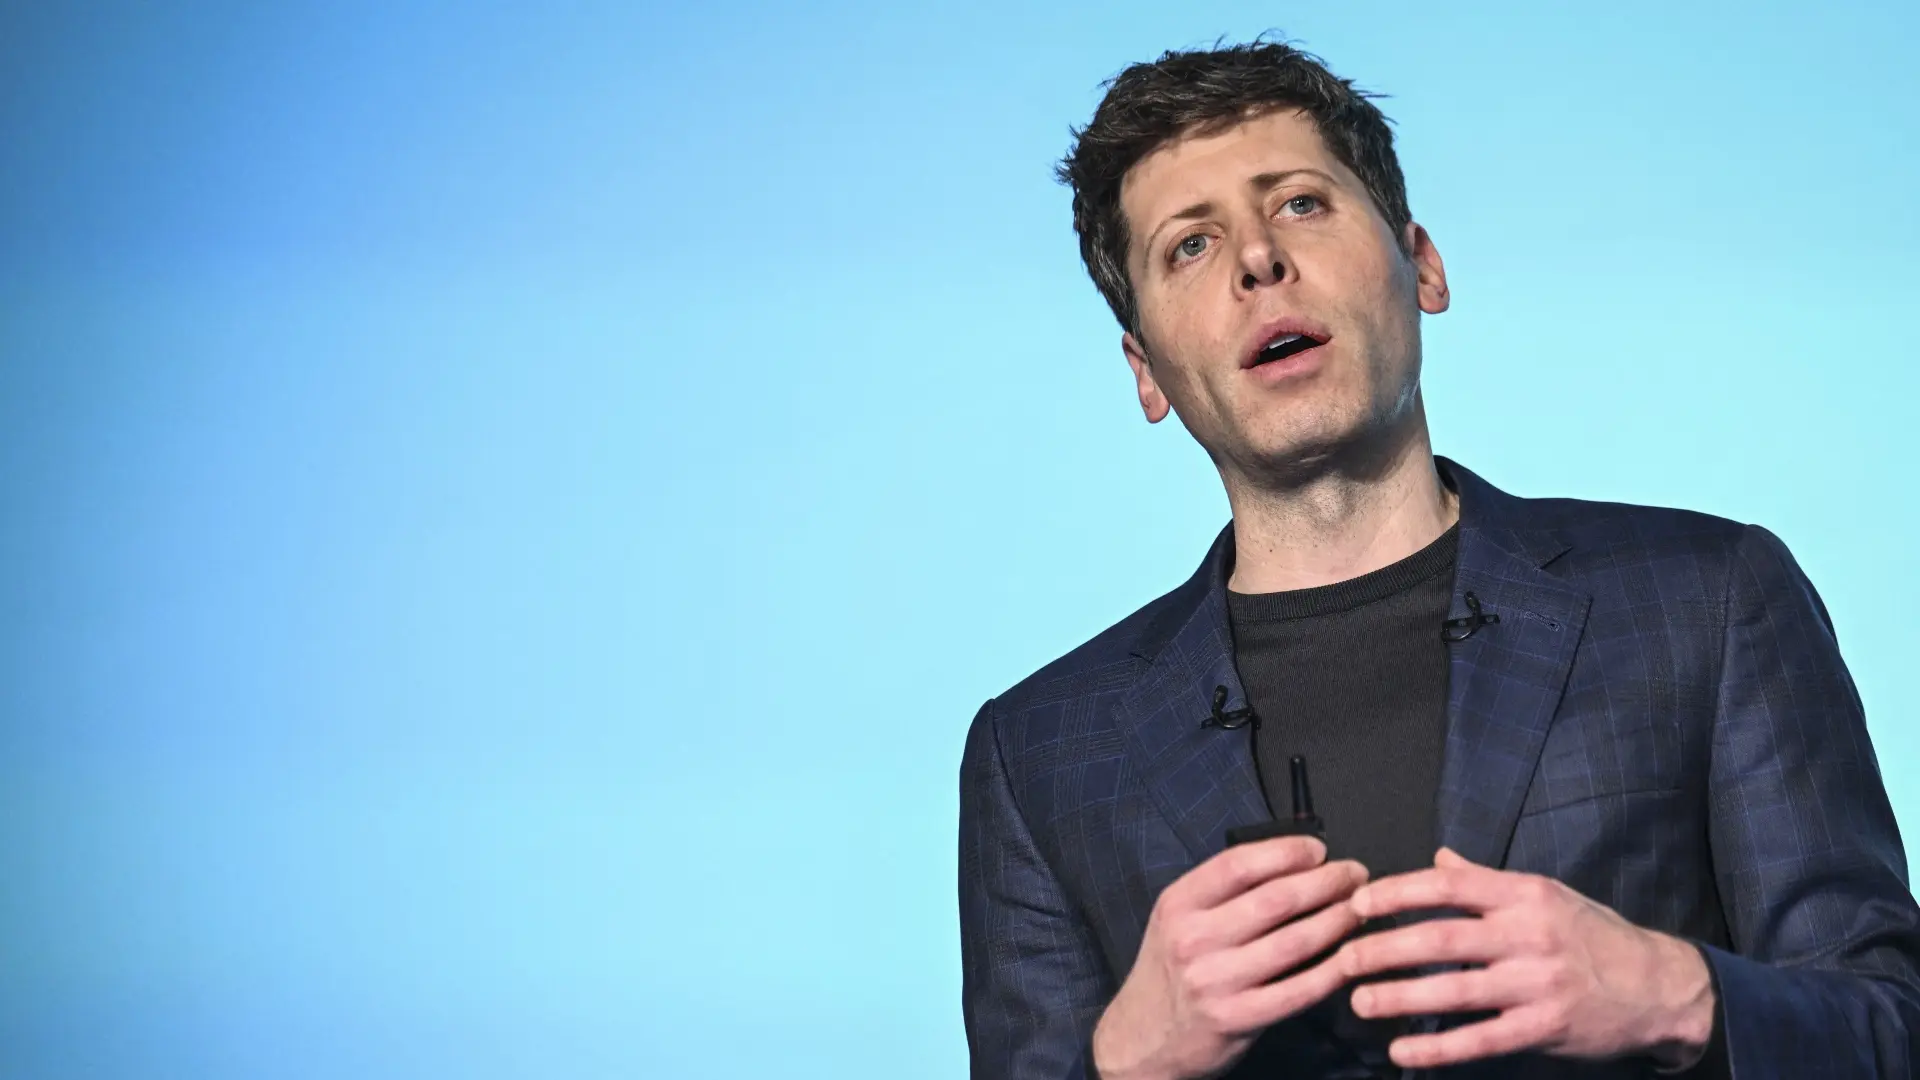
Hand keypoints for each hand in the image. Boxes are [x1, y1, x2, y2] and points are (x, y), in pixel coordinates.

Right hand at [1092, 836, 1367, 1079]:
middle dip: (1326, 882)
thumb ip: (1221, 893)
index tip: (1319, 850)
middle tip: (1356, 875)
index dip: (1287, 851)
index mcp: (1179, 903)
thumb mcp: (1178, 920)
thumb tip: (1290, 863)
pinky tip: (1351, 958)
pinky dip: (1332, 972)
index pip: (1239, 864)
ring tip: (1360, 910)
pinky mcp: (1238, 1018)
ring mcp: (1215, 981)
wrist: (1143, 1038)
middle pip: (1275, 899)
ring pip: (1294, 942)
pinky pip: (1298, 990)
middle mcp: (1193, 938)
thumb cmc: (1172, 970)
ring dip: (1337, 921)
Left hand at [1333, 848, 1715, 1070]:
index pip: (1449, 885)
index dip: (1398, 891)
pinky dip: (1437, 1048)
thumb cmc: (1592, 936)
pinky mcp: (1544, 1029)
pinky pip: (1480, 1040)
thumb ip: (1487, 881)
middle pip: (1440, 938)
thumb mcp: (1545, 894)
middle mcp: (1528, 935)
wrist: (1659, 988)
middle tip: (1342, 957)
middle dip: (1383, 948)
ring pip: (1453, 990)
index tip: (1359, 903)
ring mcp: (1537, 985)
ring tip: (1359, 1000)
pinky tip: (1402, 1049)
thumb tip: (1438, 857)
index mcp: (1524, 895)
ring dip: (1399, 997)